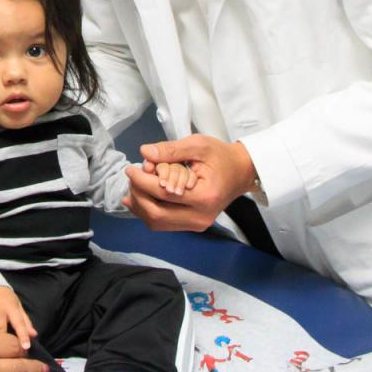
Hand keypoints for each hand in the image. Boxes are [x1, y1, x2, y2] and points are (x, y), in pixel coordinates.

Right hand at [0, 285, 36, 348]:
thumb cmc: (3, 297)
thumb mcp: (16, 305)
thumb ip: (25, 321)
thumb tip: (34, 335)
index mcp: (11, 306)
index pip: (19, 322)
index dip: (23, 335)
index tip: (26, 347)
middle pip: (1, 332)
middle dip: (6, 345)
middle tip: (10, 356)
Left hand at [121, 135, 256, 231]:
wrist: (241, 172)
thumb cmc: (221, 156)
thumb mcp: (198, 145)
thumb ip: (171, 149)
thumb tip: (144, 153)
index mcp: (204, 196)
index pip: (163, 193)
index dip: (142, 181)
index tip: (130, 168)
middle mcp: (201, 216)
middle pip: (157, 213)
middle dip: (138, 195)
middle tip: (131, 177)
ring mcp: (198, 225)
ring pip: (158, 223)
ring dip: (140, 206)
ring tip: (133, 187)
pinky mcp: (194, 226)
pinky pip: (164, 224)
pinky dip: (148, 213)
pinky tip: (138, 199)